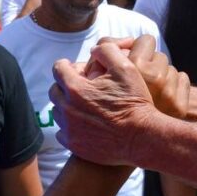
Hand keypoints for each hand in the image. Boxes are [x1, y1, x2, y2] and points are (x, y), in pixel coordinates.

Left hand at [49, 40, 160, 165]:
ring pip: (57, 112)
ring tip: (86, 106)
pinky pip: (61, 132)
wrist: (142, 137)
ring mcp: (69, 129)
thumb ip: (106, 51)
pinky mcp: (73, 145)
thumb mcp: (125, 67)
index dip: (67, 65)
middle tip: (83, 87)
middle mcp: (67, 109)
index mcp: (75, 88)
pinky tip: (85, 124)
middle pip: (54, 90)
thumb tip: (94, 50)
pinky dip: (70, 127)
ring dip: (67, 106)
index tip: (76, 69)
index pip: (58, 68)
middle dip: (66, 85)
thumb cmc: (134, 101)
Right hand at [82, 36, 190, 116]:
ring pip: (171, 69)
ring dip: (160, 76)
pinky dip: (175, 86)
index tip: (131, 61)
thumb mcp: (97, 70)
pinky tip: (160, 98)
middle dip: (149, 65)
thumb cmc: (105, 105)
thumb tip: (128, 40)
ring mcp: (169, 93)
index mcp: (132, 68)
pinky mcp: (180, 106)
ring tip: (147, 93)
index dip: (139, 49)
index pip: (147, 40)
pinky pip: (183, 80)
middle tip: (138, 82)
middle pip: (160, 57)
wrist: (121, 141)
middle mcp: (153, 79)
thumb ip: (107, 46)